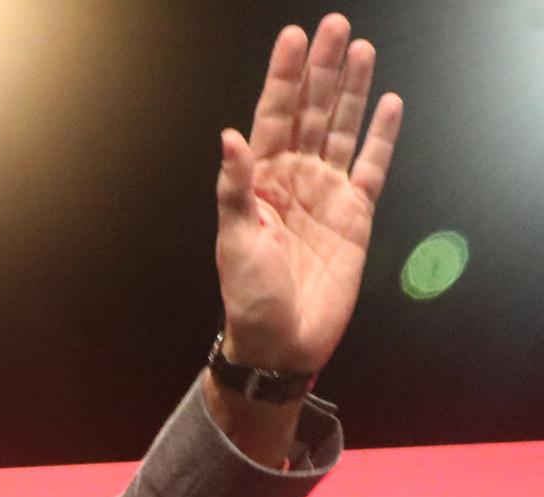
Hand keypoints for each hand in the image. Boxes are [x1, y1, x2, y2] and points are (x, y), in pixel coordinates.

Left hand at [215, 14, 401, 374]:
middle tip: (334, 26)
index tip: (293, 39)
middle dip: (322, 70)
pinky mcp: (355, 214)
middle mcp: (293, 180)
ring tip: (361, 49)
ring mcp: (326, 194)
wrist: (281, 342)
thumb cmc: (249, 297)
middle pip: (312, 113)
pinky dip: (382, 137)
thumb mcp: (234, 242)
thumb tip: (230, 138)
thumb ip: (235, 188)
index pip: (272, 118)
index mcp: (259, 183)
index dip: (283, 78)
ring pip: (343, 130)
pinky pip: (372, 167)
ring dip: (352, 91)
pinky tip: (388, 104)